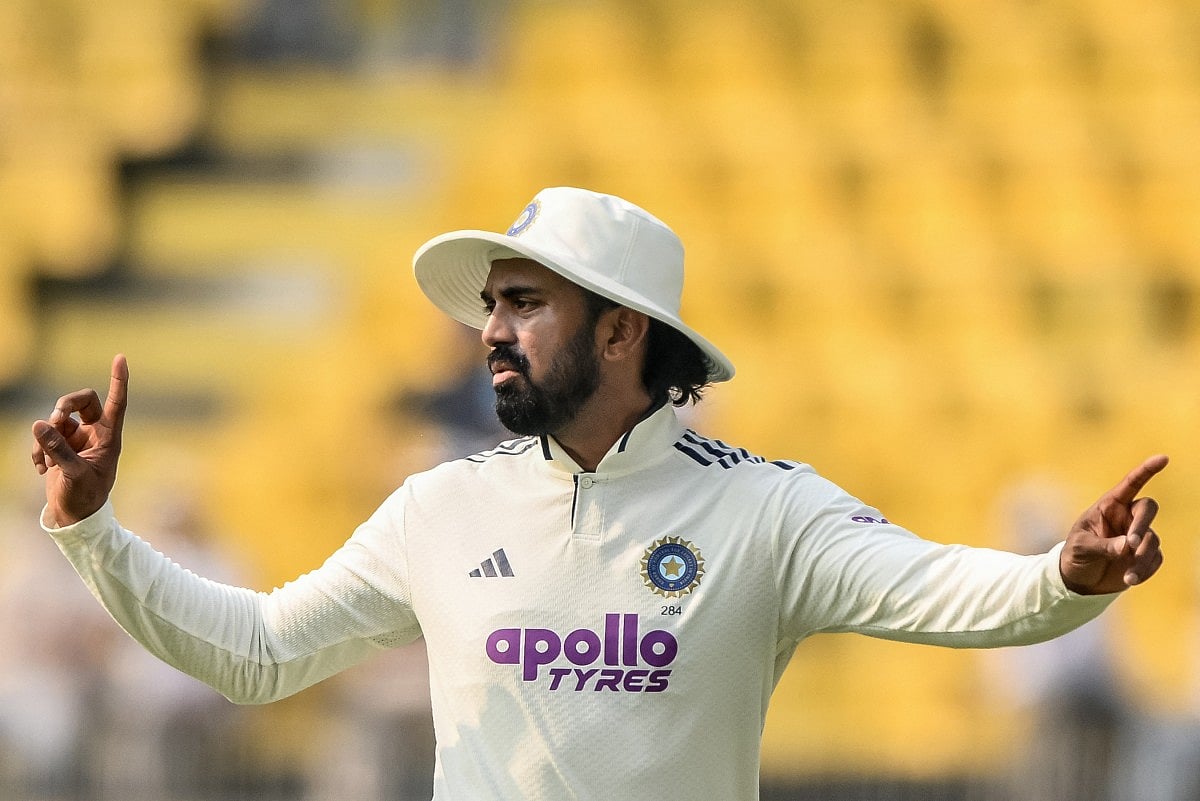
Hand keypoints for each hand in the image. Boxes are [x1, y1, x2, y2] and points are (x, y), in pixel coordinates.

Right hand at [31, 355, 128, 526]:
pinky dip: (38, 450)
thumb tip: (39, 423)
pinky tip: (42, 470)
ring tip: (44, 462)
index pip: (116, 403)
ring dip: (45, 437)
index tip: (120, 358)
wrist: (75, 516)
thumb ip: (57, 449)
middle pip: (79, 401)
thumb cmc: (85, 496)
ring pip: (56, 420)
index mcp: (109, 437)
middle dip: (62, 406)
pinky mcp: (60, 446)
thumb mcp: (73, 474)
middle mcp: (94, 433)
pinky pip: (44, 436)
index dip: (119, 380)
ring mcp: (76, 439)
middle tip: (53, 420)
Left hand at [1060, 454, 1167, 594]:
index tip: (1163, 458)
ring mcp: (1138, 536)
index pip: (1131, 484)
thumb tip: (1128, 546)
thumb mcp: (1082, 547)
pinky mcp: (1145, 555)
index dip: (1146, 471)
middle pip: (1147, 509)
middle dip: (1142, 524)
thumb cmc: (1076, 554)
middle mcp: (1127, 517)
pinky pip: (1155, 559)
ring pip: (1152, 539)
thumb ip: (1103, 545)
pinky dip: (1146, 569)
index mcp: (1109, 506)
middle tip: (1132, 543)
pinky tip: (1131, 579)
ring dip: (1142, 557)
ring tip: (1129, 576)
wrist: (1080, 579)